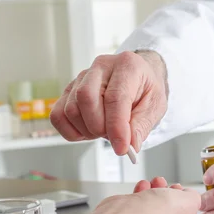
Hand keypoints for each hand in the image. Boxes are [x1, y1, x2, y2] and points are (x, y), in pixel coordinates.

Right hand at [50, 51, 167, 154]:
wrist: (139, 78)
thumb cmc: (146, 90)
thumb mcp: (156, 106)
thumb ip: (142, 125)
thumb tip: (130, 145)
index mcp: (126, 65)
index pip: (115, 97)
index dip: (117, 126)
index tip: (122, 148)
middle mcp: (101, 67)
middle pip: (85, 98)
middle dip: (99, 127)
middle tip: (114, 137)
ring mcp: (81, 78)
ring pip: (71, 109)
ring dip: (87, 130)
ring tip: (104, 131)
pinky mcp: (69, 92)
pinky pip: (58, 115)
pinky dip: (71, 131)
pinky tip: (88, 131)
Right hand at [94, 177, 198, 213]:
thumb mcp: (191, 201)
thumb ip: (193, 198)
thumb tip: (189, 196)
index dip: (184, 204)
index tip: (182, 193)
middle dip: (167, 195)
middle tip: (168, 186)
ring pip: (150, 210)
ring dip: (153, 193)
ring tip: (155, 182)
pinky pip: (135, 209)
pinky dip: (139, 195)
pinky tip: (142, 187)